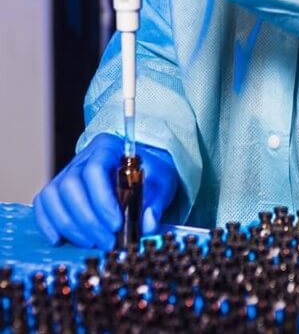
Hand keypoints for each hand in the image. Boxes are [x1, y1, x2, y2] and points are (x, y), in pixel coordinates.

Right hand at [33, 133, 177, 249]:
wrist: (143, 172)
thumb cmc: (150, 175)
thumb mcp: (161, 182)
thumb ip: (156, 202)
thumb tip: (147, 223)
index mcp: (108, 148)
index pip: (95, 170)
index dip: (102, 200)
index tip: (116, 225)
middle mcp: (83, 158)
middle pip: (70, 185)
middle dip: (87, 220)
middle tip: (108, 243)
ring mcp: (67, 173)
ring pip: (53, 196)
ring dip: (70, 226)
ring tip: (92, 244)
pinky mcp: (58, 190)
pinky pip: (43, 204)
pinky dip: (48, 224)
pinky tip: (61, 240)